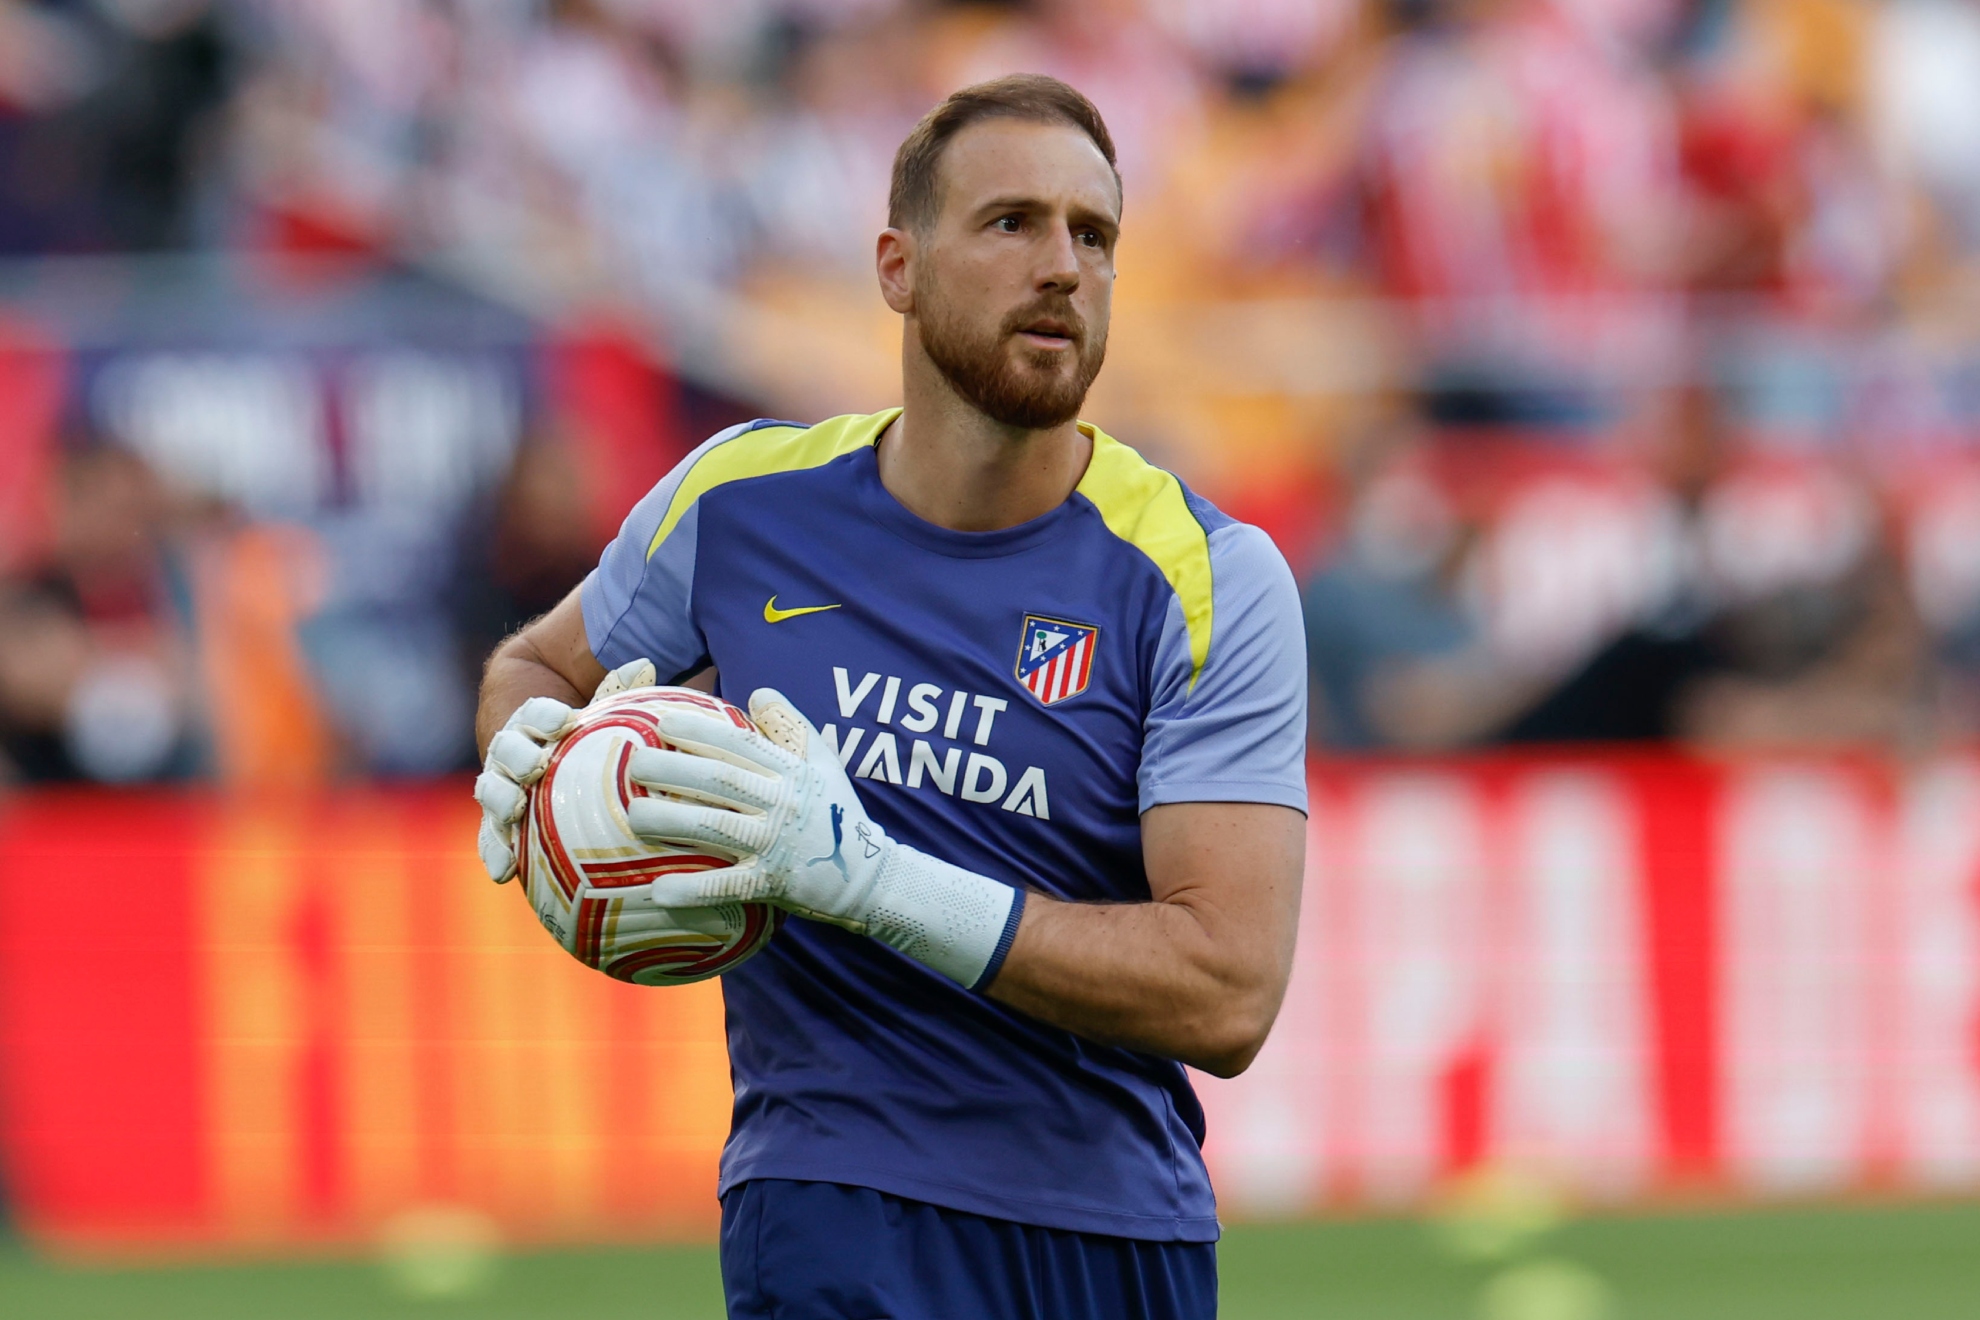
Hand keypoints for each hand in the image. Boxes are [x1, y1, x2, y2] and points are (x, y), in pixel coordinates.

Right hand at [472, 658, 654, 880]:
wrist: (534, 747)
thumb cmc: (577, 730)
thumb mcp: (595, 706)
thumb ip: (615, 690)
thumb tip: (644, 663)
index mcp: (529, 721)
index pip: (533, 713)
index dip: (544, 715)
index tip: (564, 719)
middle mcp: (509, 752)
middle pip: (506, 751)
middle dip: (517, 756)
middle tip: (535, 765)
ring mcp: (500, 787)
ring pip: (492, 791)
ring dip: (501, 801)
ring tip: (514, 812)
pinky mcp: (499, 822)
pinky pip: (492, 837)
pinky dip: (495, 851)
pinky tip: (505, 871)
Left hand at [624, 687, 888, 928]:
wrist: (868, 876)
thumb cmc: (837, 813)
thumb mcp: (823, 762)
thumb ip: (791, 725)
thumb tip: (756, 692)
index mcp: (791, 772)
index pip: (740, 745)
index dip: (700, 732)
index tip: (662, 724)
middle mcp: (782, 804)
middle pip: (719, 781)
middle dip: (673, 770)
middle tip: (634, 764)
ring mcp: (776, 845)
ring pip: (716, 828)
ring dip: (671, 822)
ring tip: (633, 816)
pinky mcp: (772, 884)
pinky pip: (726, 886)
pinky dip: (693, 890)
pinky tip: (658, 890)